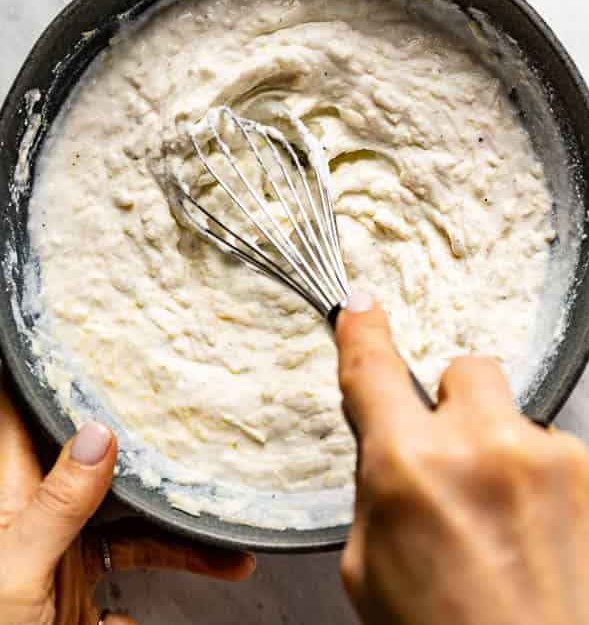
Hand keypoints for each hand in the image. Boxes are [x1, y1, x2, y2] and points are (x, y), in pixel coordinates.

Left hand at [0, 374, 252, 624]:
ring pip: (131, 522)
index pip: (23, 416)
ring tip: (230, 549)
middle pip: (98, 461)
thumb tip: (100, 433)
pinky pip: (134, 574)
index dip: (45, 369)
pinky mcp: (76, 597)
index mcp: (12, 498)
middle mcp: (38, 516)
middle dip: (145, 442)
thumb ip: (58, 504)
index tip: (87, 328)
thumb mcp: (19, 573)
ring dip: (180, 534)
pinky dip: (162, 586)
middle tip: (193, 418)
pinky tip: (171, 602)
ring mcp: (60, 555)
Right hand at [335, 296, 588, 624]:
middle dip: (450, 407)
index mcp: (408, 469)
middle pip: (460, 370)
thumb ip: (379, 484)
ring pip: (505, 407)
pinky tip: (526, 524)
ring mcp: (535, 451)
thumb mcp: (368, 566)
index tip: (362, 308)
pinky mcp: (578, 465)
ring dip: (494, 442)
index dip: (363, 332)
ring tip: (495, 513)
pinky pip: (543, 440)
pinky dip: (531, 472)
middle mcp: (477, 446)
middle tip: (449, 463)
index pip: (373, 370)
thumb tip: (388, 435)